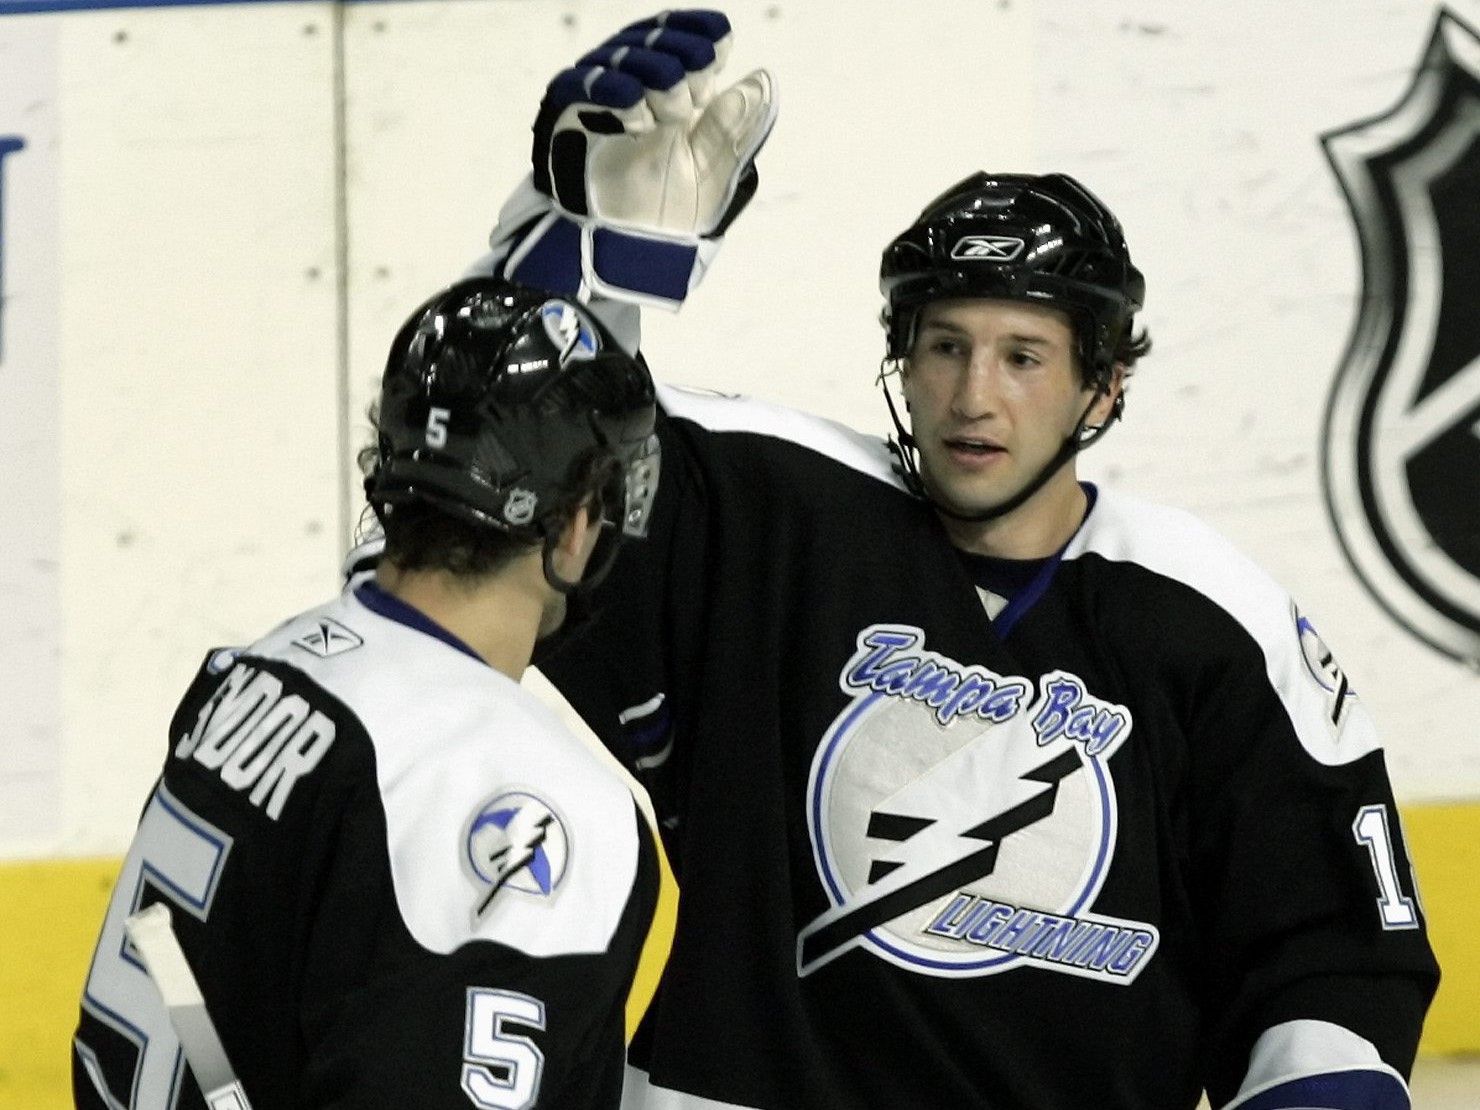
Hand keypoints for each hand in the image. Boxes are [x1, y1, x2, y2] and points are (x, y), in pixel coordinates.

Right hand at [487, 10, 776, 310]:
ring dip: (658, 78)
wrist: (623, 247)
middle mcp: (636, 83)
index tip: (721, 43)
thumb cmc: (669, 211)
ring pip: (627, 54)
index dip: (702, 33)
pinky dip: (621, 93)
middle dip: (686, 58)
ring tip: (668, 119)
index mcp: (675, 92)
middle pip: (658, 39)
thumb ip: (731, 123)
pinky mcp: (569, 110)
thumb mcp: (711, 168)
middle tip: (696, 92)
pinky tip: (640, 119)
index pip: (682, 36)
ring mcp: (601, 93)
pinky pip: (590, 82)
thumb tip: (762, 79)